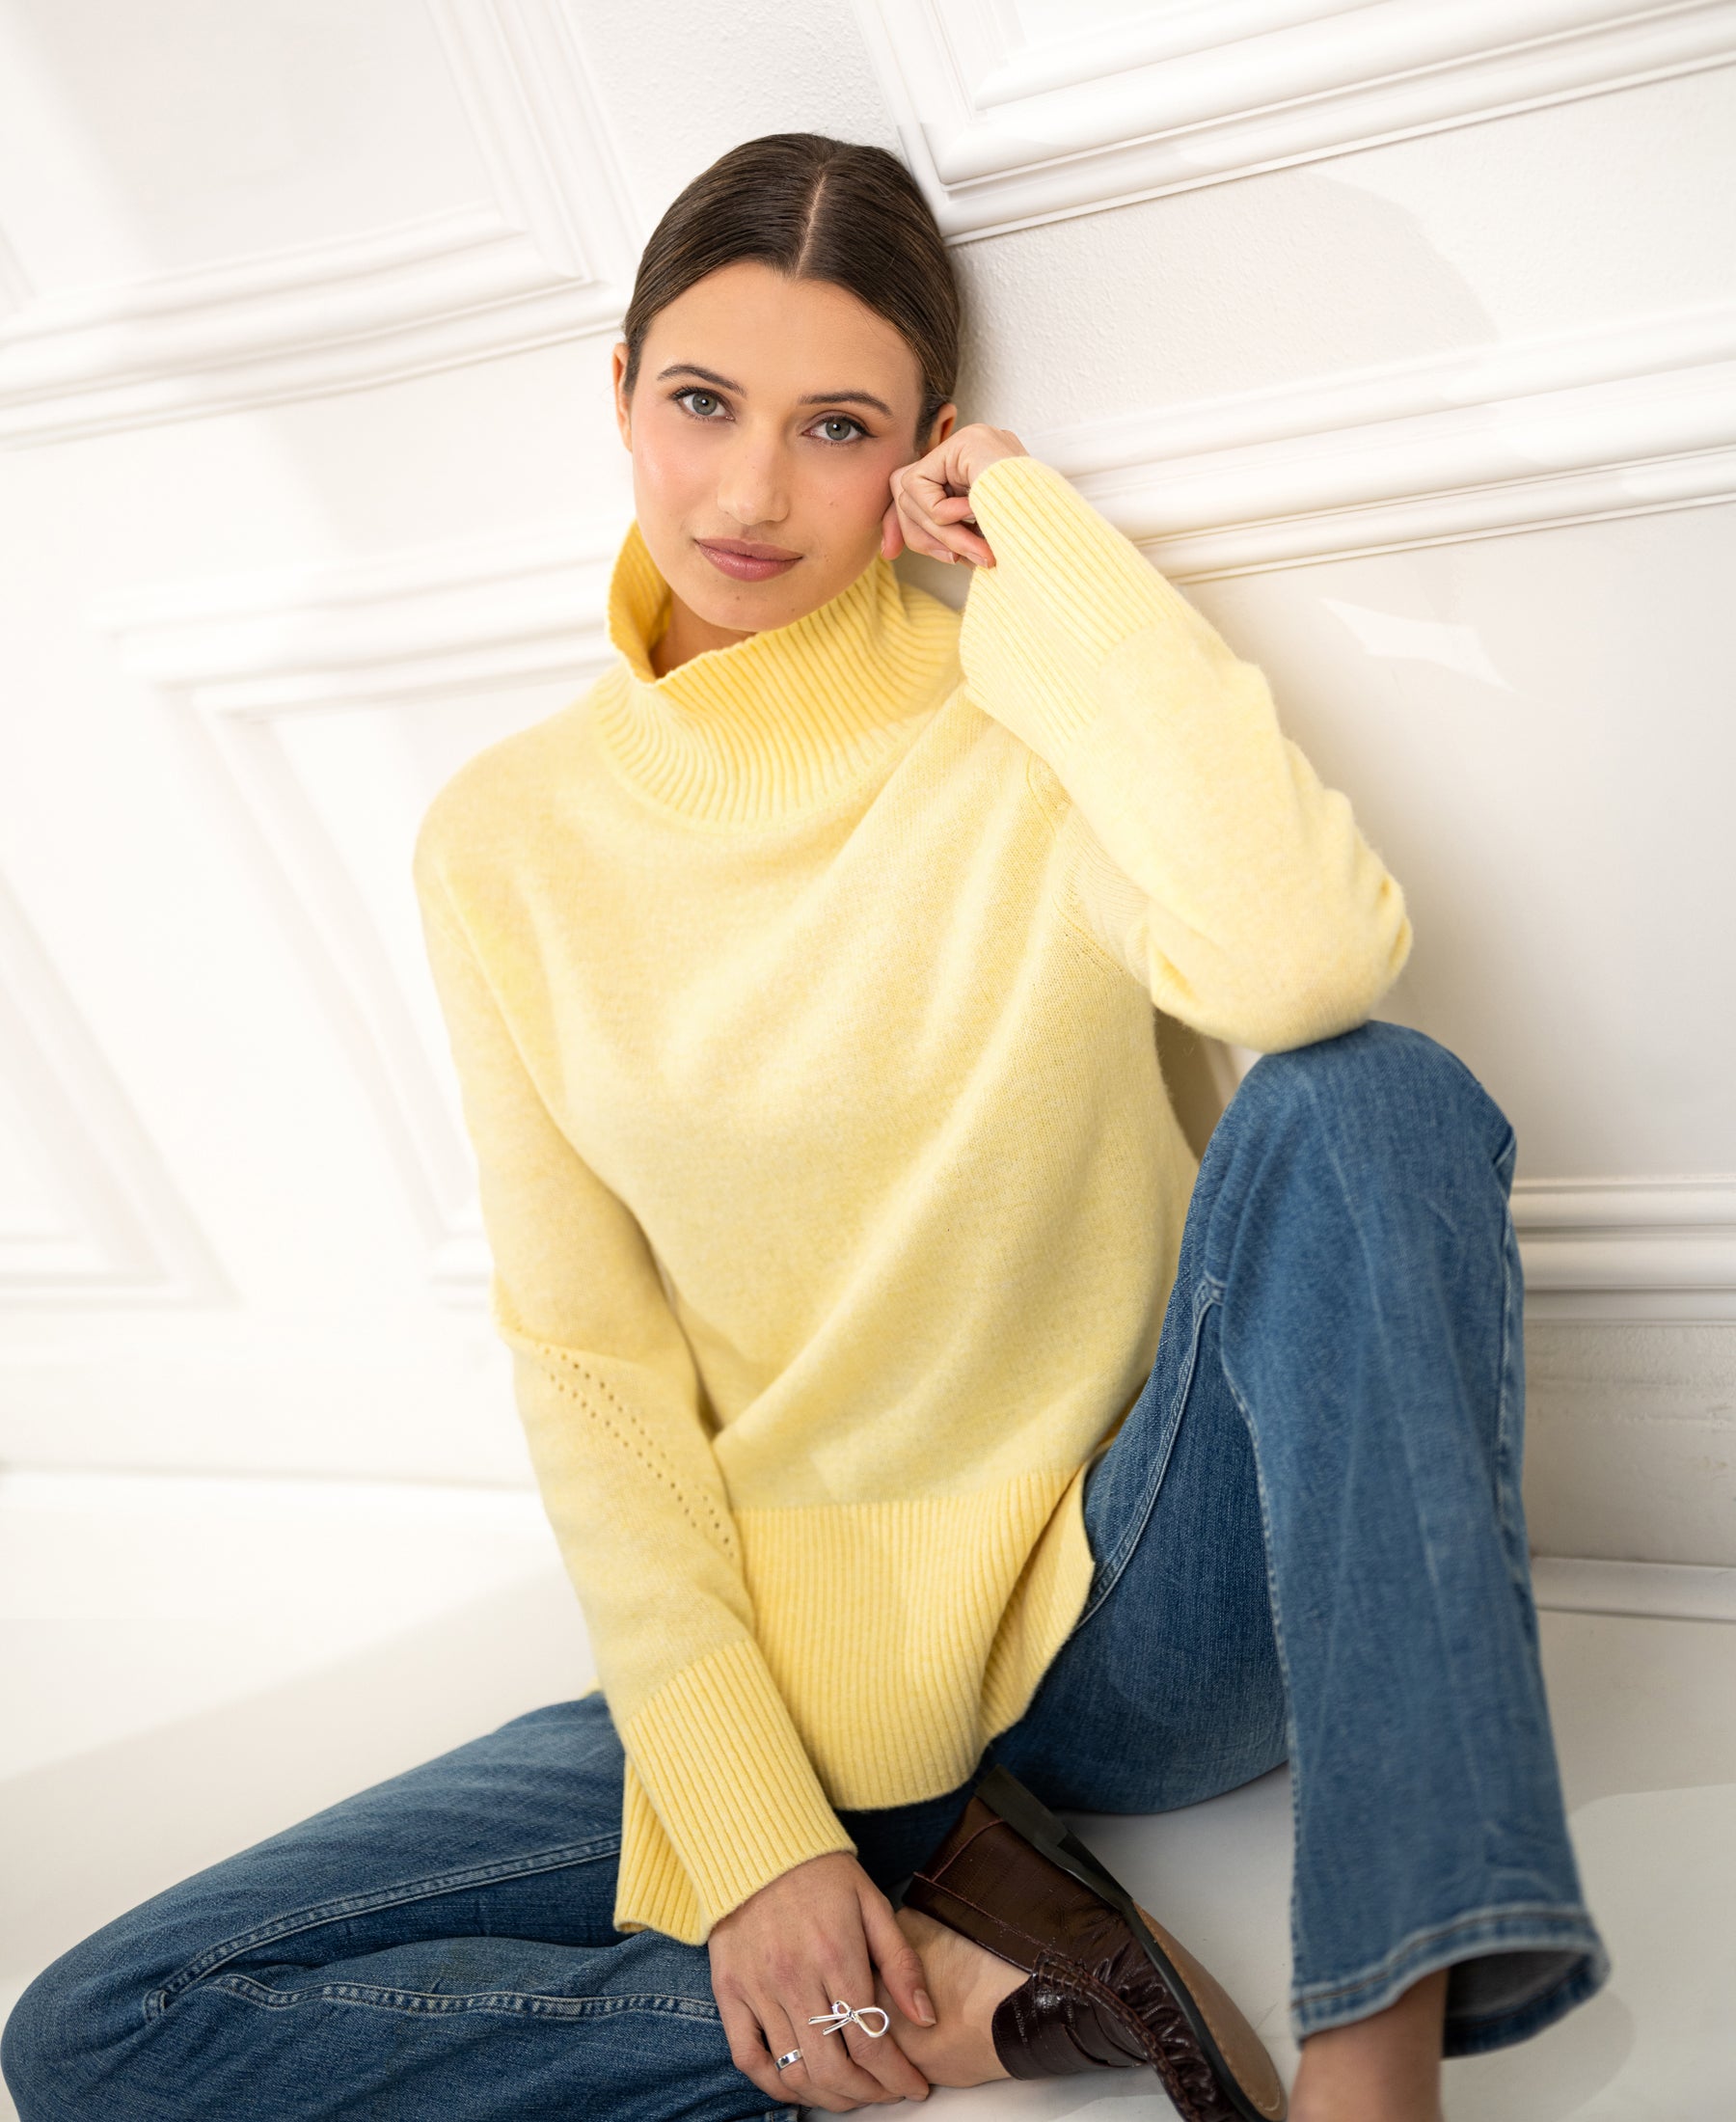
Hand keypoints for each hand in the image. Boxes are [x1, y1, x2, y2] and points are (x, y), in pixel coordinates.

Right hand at [709, 1849, 935, 2108]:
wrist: (758, 1843)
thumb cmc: (822, 1872)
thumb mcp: (872, 1904)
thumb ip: (900, 1963)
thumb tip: (926, 2018)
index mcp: (836, 1955)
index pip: (871, 2042)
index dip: (897, 2076)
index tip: (915, 2087)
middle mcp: (794, 1978)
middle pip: (833, 2068)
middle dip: (868, 2094)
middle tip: (886, 2092)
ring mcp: (757, 1988)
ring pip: (793, 2070)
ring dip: (828, 2095)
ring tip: (850, 2093)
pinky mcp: (728, 1991)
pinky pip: (747, 2057)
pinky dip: (774, 2083)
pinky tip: (799, 2083)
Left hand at [881, 422, 1027, 569]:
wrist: (1060, 541)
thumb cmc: (1029, 550)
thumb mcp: (973, 544)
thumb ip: (939, 536)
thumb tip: (889, 546)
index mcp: (972, 472)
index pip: (911, 490)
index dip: (898, 523)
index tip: (890, 555)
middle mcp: (969, 450)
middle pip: (905, 493)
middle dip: (923, 536)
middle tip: (957, 560)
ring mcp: (970, 441)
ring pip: (910, 492)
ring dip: (939, 531)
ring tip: (975, 547)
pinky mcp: (969, 443)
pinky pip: (921, 484)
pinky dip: (940, 513)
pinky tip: (973, 514)